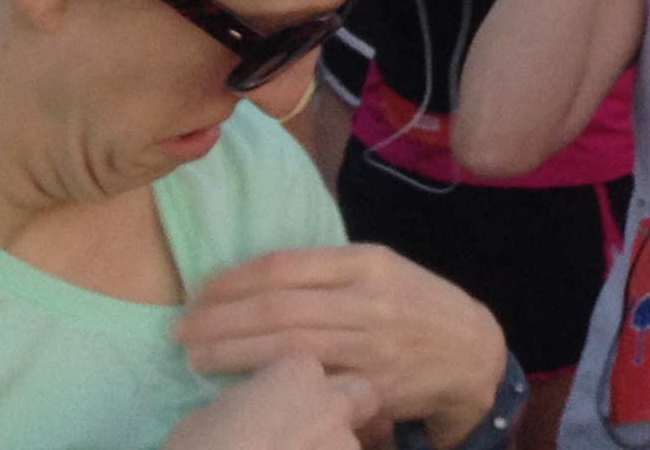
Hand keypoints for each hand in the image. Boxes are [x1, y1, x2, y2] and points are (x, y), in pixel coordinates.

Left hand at [177, 247, 504, 442]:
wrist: (470, 351)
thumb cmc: (416, 305)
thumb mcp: (384, 270)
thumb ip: (330, 271)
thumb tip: (254, 277)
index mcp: (368, 263)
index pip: (285, 266)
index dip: (233, 280)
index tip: (199, 291)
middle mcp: (369, 301)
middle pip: (276, 308)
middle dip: (219, 319)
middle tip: (180, 329)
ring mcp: (370, 346)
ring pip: (285, 347)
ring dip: (229, 352)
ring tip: (193, 354)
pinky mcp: (370, 386)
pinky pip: (309, 383)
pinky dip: (266, 382)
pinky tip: (236, 384)